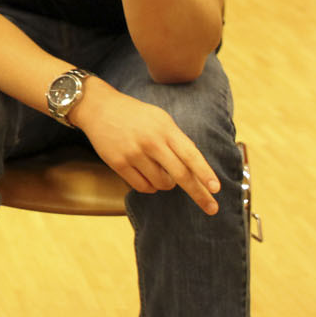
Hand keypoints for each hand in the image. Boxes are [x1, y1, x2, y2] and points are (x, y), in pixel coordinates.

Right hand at [72, 81, 220, 215]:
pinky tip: (148, 176)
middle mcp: (150, 141)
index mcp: (165, 128)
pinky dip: (151, 187)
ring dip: (167, 184)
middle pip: (180, 175)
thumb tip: (195, 168)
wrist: (99, 108)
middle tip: (212, 208)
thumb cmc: (135, 115)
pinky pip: (143, 187)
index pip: (190, 154)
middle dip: (199, 194)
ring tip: (160, 171)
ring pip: (162, 184)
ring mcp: (133, 153)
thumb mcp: (161, 119)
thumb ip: (177, 140)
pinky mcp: (118, 163)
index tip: (216, 189)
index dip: (204, 173)